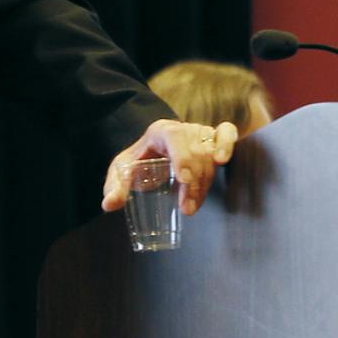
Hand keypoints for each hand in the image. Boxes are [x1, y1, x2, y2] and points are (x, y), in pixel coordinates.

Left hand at [101, 118, 237, 216]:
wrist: (152, 148)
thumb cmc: (139, 160)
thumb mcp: (123, 171)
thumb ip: (115, 187)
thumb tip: (109, 205)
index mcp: (159, 131)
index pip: (175, 139)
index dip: (182, 158)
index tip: (183, 180)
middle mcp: (183, 129)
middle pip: (195, 152)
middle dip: (193, 183)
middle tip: (187, 209)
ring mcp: (200, 131)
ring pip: (210, 153)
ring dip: (205, 182)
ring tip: (192, 206)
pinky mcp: (214, 137)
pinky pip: (228, 133)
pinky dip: (228, 144)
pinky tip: (224, 162)